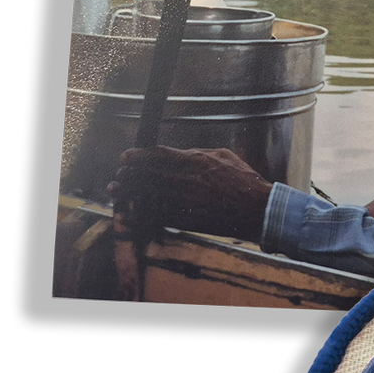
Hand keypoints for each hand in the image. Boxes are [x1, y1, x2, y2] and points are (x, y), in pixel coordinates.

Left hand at [108, 147, 273, 239]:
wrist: (257, 209)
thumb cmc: (245, 182)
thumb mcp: (224, 156)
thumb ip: (199, 153)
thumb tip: (183, 153)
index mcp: (193, 160)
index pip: (155, 154)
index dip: (136, 155)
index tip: (126, 157)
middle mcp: (183, 179)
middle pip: (143, 174)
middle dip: (127, 174)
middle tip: (119, 175)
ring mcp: (182, 200)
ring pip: (144, 194)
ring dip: (126, 192)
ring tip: (116, 191)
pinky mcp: (184, 218)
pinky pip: (153, 215)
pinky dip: (137, 213)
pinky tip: (128, 212)